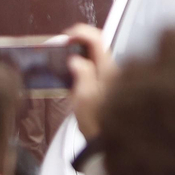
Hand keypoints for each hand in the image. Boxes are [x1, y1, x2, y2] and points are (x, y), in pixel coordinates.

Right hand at [64, 23, 115, 139]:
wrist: (111, 142)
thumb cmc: (99, 122)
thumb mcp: (84, 98)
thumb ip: (82, 74)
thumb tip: (76, 59)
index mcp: (108, 69)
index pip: (97, 38)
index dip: (80, 32)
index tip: (66, 38)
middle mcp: (113, 70)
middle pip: (97, 45)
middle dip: (78, 43)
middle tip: (62, 50)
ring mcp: (112, 79)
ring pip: (96, 57)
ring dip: (80, 55)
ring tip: (63, 63)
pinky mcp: (109, 88)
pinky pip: (96, 70)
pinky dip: (84, 67)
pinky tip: (72, 77)